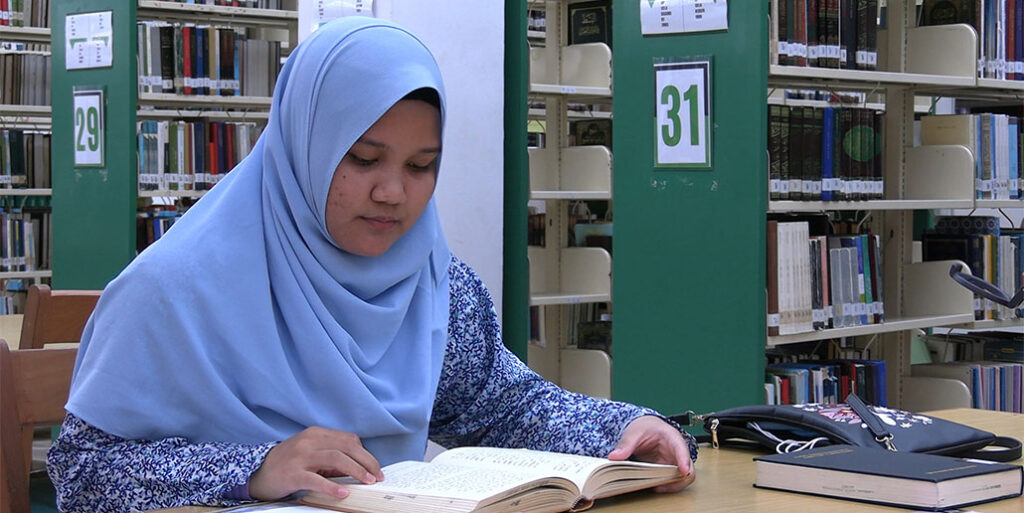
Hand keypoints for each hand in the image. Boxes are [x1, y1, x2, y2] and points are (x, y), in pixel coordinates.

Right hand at [248, 426, 384, 500]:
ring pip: (336, 458)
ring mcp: (300, 456)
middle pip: (346, 446)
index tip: (375, 468)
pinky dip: (332, 486)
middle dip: (366, 461)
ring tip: (367, 481)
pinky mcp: (292, 473)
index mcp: (316, 434)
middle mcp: (309, 441)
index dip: (365, 454)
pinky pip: (316, 479)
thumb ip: (332, 457)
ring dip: (356, 470)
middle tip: (377, 476)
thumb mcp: (311, 454)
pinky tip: (343, 493)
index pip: (348, 439)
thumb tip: (357, 468)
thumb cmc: (288, 464)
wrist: (257, 473)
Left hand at [607, 415, 694, 492]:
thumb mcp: (634, 432)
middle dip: (679, 480)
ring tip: (655, 487)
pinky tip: (654, 486)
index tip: (683, 471)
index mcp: (672, 438)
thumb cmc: (645, 427)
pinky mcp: (669, 469)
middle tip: (661, 486)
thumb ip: (626, 444)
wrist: (645, 427)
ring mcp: (674, 462)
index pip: (682, 449)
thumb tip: (615, 456)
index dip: (684, 461)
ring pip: (682, 478)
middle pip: (688, 469)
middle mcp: (677, 452)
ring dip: (672, 485)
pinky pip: (673, 480)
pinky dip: (666, 486)